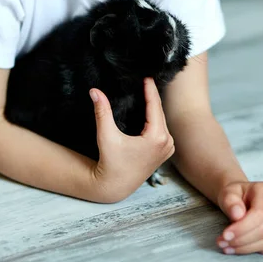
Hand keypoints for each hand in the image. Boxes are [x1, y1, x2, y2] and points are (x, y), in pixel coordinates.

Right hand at [89, 77, 174, 202]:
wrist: (115, 185)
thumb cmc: (111, 162)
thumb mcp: (106, 135)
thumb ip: (102, 111)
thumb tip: (94, 91)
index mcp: (157, 137)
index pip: (154, 105)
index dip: (149, 89)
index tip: (146, 75)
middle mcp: (167, 142)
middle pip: (159, 112)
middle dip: (151, 95)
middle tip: (145, 79)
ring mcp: (168, 148)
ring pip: (161, 120)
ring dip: (154, 106)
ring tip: (147, 90)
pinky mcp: (165, 151)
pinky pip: (161, 128)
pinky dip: (155, 118)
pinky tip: (149, 109)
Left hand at [215, 181, 262, 254]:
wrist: (241, 199)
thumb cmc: (235, 195)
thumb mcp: (227, 193)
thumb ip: (230, 201)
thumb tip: (237, 215)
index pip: (258, 214)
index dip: (242, 228)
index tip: (225, 235)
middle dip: (241, 240)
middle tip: (223, 243)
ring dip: (247, 248)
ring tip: (228, 247)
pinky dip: (259, 251)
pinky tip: (243, 248)